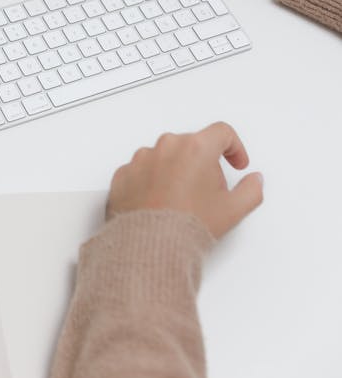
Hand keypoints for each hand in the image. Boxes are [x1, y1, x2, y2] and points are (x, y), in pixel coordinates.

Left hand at [107, 122, 263, 238]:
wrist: (149, 244)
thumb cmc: (187, 225)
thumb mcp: (234, 210)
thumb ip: (251, 189)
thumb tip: (254, 181)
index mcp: (196, 148)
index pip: (222, 133)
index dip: (234, 147)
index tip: (236, 163)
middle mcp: (166, 147)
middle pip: (192, 145)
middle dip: (203, 163)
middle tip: (208, 192)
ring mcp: (141, 159)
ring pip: (165, 157)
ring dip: (175, 171)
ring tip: (180, 201)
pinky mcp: (123, 173)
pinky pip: (142, 170)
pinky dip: (152, 181)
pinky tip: (159, 203)